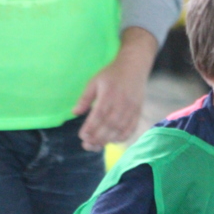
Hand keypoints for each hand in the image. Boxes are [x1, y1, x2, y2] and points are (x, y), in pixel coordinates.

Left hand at [73, 27, 156, 150]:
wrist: (134, 66)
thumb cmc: (111, 74)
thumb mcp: (94, 81)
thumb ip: (84, 98)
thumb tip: (74, 113)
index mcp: (108, 95)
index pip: (98, 115)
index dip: (90, 128)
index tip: (82, 136)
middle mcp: (121, 103)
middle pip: (109, 125)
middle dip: (97, 138)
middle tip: (87, 145)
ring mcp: (131, 108)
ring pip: (120, 129)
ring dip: (108, 140)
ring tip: (97, 146)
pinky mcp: (138, 111)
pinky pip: (132, 128)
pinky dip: (123, 137)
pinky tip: (113, 141)